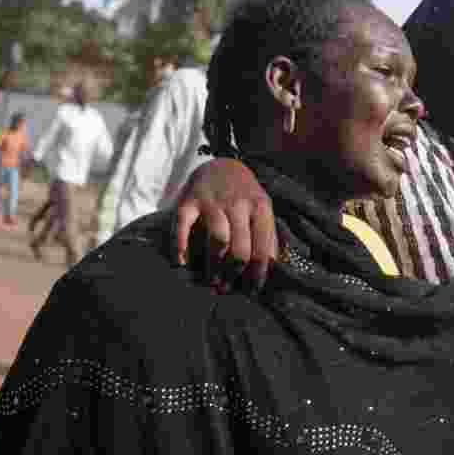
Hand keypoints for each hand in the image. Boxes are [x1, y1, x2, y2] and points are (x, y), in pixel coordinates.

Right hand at [174, 158, 277, 293]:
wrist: (221, 163)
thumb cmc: (245, 195)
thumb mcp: (262, 209)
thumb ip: (267, 235)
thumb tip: (272, 270)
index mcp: (261, 207)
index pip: (263, 248)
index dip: (258, 275)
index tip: (252, 291)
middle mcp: (238, 203)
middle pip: (241, 248)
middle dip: (234, 274)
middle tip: (227, 288)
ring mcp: (212, 201)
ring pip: (218, 240)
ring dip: (214, 266)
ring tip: (211, 281)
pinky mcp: (188, 200)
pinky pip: (182, 226)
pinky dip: (180, 247)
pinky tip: (182, 263)